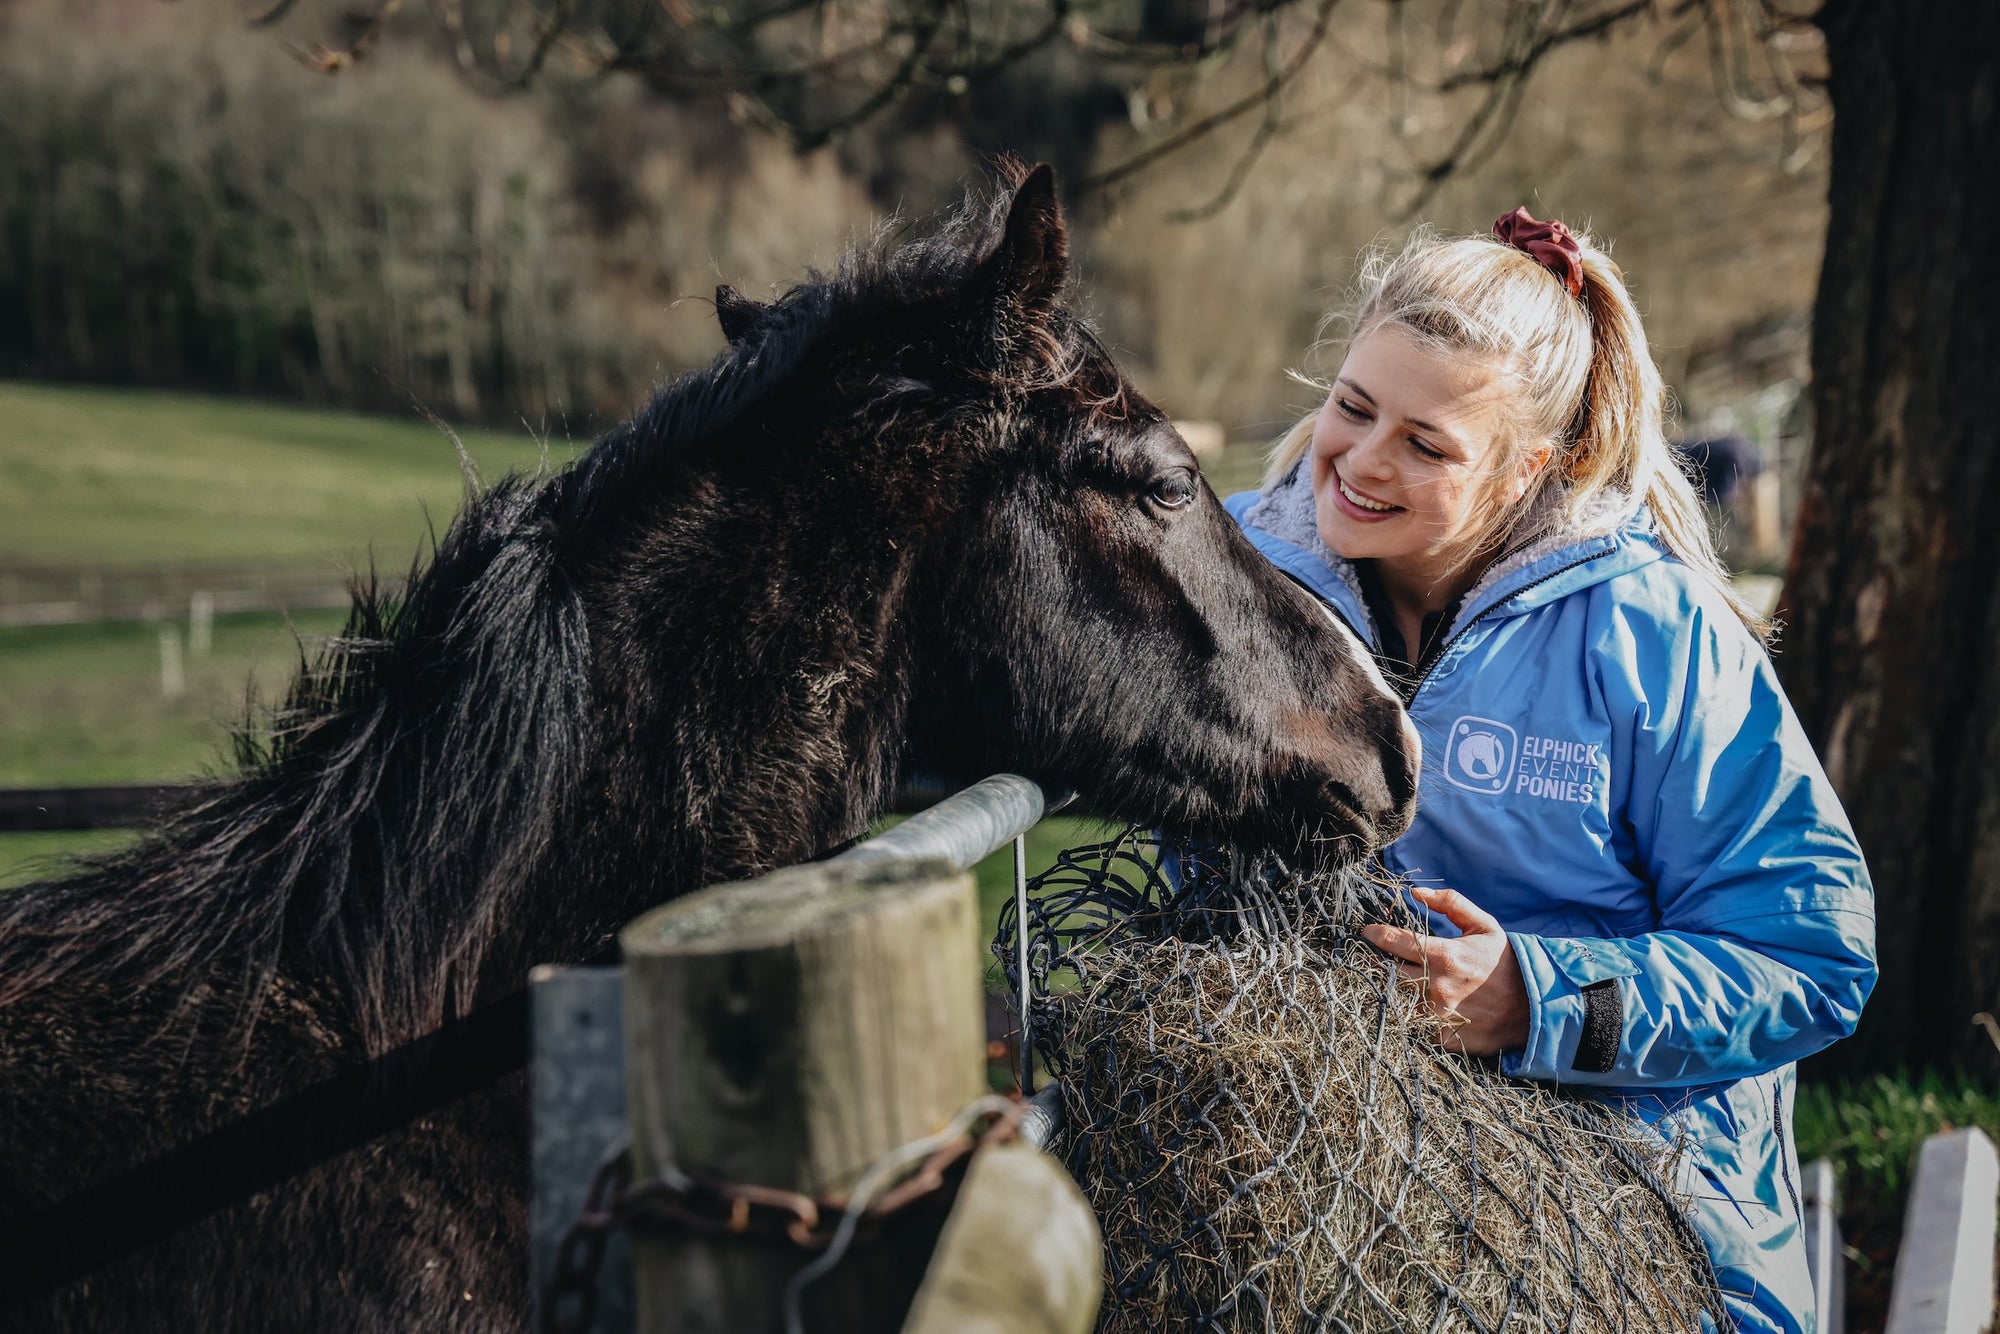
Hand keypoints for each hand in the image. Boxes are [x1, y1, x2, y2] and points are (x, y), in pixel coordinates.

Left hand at [1360, 886, 1530, 1055]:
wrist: (1533, 1007)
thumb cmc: (1504, 962)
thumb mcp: (1483, 926)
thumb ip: (1450, 904)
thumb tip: (1415, 893)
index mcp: (1445, 956)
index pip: (1393, 942)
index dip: (1375, 935)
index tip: (1367, 933)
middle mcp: (1437, 987)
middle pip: (1387, 973)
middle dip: (1379, 963)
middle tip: (1377, 958)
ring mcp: (1438, 1016)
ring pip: (1397, 1000)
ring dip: (1392, 990)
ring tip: (1396, 982)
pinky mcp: (1443, 1038)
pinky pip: (1414, 1025)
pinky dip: (1410, 1014)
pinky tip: (1415, 1006)